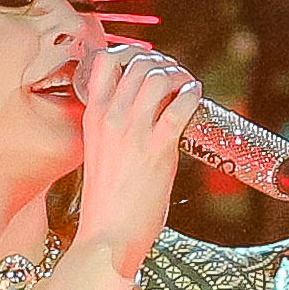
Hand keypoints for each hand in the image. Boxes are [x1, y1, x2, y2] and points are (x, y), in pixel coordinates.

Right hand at [65, 37, 200, 265]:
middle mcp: (109, 118)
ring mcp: (132, 133)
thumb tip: (144, 117)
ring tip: (186, 85)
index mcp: (92, 117)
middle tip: (175, 75)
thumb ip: (114, 131)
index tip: (148, 63)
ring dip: (178, 75)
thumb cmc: (106, 203)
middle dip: (162, 62)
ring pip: (157, 77)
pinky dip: (192, 94)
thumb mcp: (100, 154)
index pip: (104, 60)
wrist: (106, 237)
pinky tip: (196, 97)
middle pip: (137, 62)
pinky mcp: (157, 150)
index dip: (131, 52)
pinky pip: (179, 106)